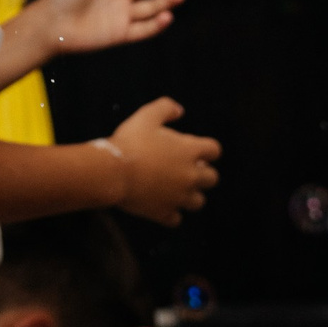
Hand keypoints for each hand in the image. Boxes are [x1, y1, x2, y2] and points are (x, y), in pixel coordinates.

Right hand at [107, 96, 218, 224]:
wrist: (114, 171)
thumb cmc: (131, 141)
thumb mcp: (147, 115)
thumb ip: (166, 108)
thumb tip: (179, 110)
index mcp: (189, 151)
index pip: (214, 150)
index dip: (207, 149)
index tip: (195, 149)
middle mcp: (190, 176)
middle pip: (212, 179)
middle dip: (203, 173)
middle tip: (185, 169)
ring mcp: (179, 197)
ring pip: (198, 202)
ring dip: (190, 195)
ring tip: (175, 188)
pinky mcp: (164, 212)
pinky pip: (176, 218)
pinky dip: (171, 213)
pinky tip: (161, 204)